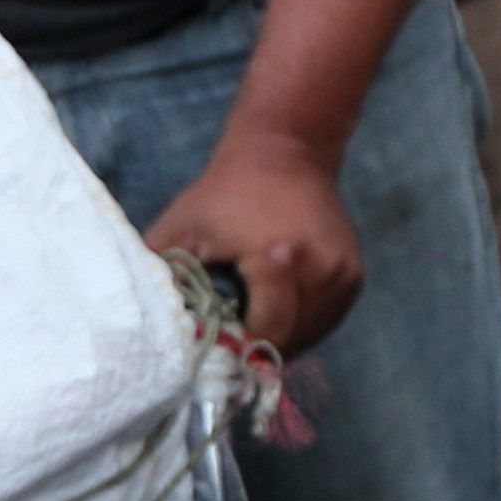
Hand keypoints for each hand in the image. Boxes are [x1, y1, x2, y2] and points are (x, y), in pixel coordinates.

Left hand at [147, 132, 365, 352]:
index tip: (212, 348)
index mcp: (279, 259)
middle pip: (288, 340)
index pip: (263, 335)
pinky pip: (325, 321)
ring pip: (310, 336)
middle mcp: (323, 269)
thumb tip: (147, 333)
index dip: (236, 349)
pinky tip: (276, 309)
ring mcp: (344, 274)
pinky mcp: (354, 276)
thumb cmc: (223, 193)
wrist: (286, 151)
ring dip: (281, 337)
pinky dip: (301, 324)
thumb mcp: (179, 232)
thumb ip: (159, 282)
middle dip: (256, 346)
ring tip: (251, 321)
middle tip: (227, 338)